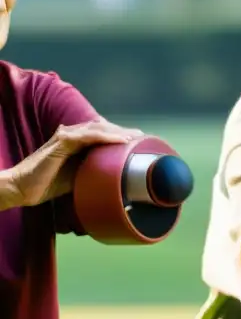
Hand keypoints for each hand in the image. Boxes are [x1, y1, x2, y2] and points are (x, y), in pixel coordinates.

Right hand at [0, 120, 143, 209]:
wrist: (21, 189)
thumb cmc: (47, 184)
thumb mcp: (76, 176)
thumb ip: (92, 170)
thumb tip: (115, 176)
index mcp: (74, 142)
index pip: (100, 134)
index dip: (118, 135)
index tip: (137, 140)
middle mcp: (71, 135)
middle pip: (102, 128)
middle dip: (122, 131)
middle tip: (141, 136)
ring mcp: (66, 137)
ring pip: (98, 129)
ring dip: (118, 132)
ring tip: (135, 137)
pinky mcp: (61, 143)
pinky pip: (88, 137)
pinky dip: (106, 138)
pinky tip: (120, 141)